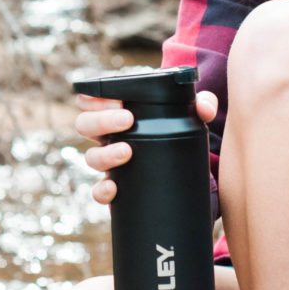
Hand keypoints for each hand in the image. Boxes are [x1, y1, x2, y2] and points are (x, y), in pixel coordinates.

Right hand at [77, 89, 217, 204]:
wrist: (186, 177)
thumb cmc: (180, 137)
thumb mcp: (191, 118)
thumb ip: (202, 104)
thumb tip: (203, 108)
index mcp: (117, 115)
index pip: (91, 100)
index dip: (96, 97)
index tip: (119, 99)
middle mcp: (108, 138)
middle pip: (84, 124)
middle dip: (101, 120)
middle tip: (127, 120)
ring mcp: (110, 164)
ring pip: (91, 157)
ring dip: (105, 153)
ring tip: (127, 152)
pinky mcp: (117, 190)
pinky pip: (98, 192)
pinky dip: (102, 190)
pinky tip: (113, 187)